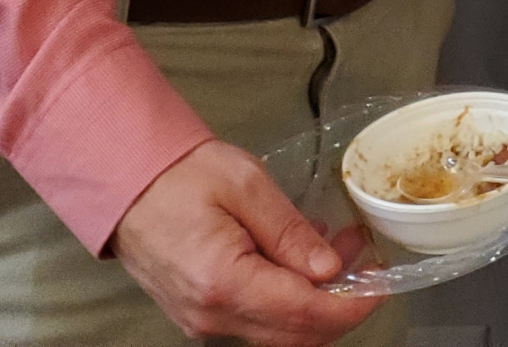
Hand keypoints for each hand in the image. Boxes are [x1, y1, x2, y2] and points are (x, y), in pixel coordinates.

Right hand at [112, 138, 382, 344]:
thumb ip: (289, 231)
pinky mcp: (201, 315)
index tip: (382, 281)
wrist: (126, 185)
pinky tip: (302, 262)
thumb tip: (329, 267)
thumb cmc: (183, 176)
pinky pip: (256, 323)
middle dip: (340, 304)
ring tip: (339, 250)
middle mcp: (212, 316)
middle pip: (294, 335)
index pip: (302, 314)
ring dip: (316, 302)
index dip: (350, 304)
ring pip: (277, 334)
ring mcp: (203, 322)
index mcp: (224, 283)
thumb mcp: (246, 185)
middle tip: (365, 258)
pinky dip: (289, 302)